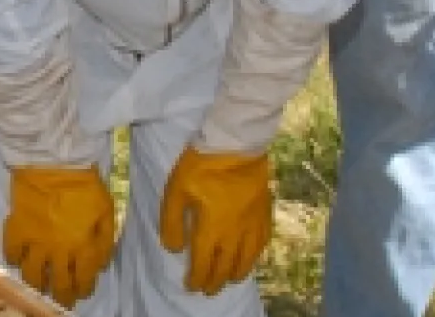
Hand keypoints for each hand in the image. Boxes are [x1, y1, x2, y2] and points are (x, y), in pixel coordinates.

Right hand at [2, 166, 116, 308]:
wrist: (55, 162)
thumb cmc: (86, 185)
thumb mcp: (106, 212)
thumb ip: (104, 241)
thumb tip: (99, 265)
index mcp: (83, 247)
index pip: (84, 279)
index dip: (84, 289)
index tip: (83, 291)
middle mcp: (59, 251)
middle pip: (59, 284)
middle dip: (62, 297)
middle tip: (62, 299)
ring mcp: (35, 242)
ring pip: (33, 276)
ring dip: (37, 285)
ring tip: (40, 286)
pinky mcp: (17, 229)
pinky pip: (11, 252)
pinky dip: (14, 260)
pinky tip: (18, 260)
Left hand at [159, 146, 272, 295]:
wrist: (236, 144)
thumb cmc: (201, 166)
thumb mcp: (175, 191)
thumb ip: (171, 223)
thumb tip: (174, 249)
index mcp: (210, 228)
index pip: (203, 263)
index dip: (197, 278)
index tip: (191, 286)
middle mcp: (234, 233)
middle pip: (225, 266)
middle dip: (215, 282)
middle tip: (208, 291)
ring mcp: (252, 224)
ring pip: (247, 259)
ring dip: (237, 274)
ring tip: (230, 280)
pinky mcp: (264, 213)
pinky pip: (262, 242)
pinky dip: (255, 256)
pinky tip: (251, 257)